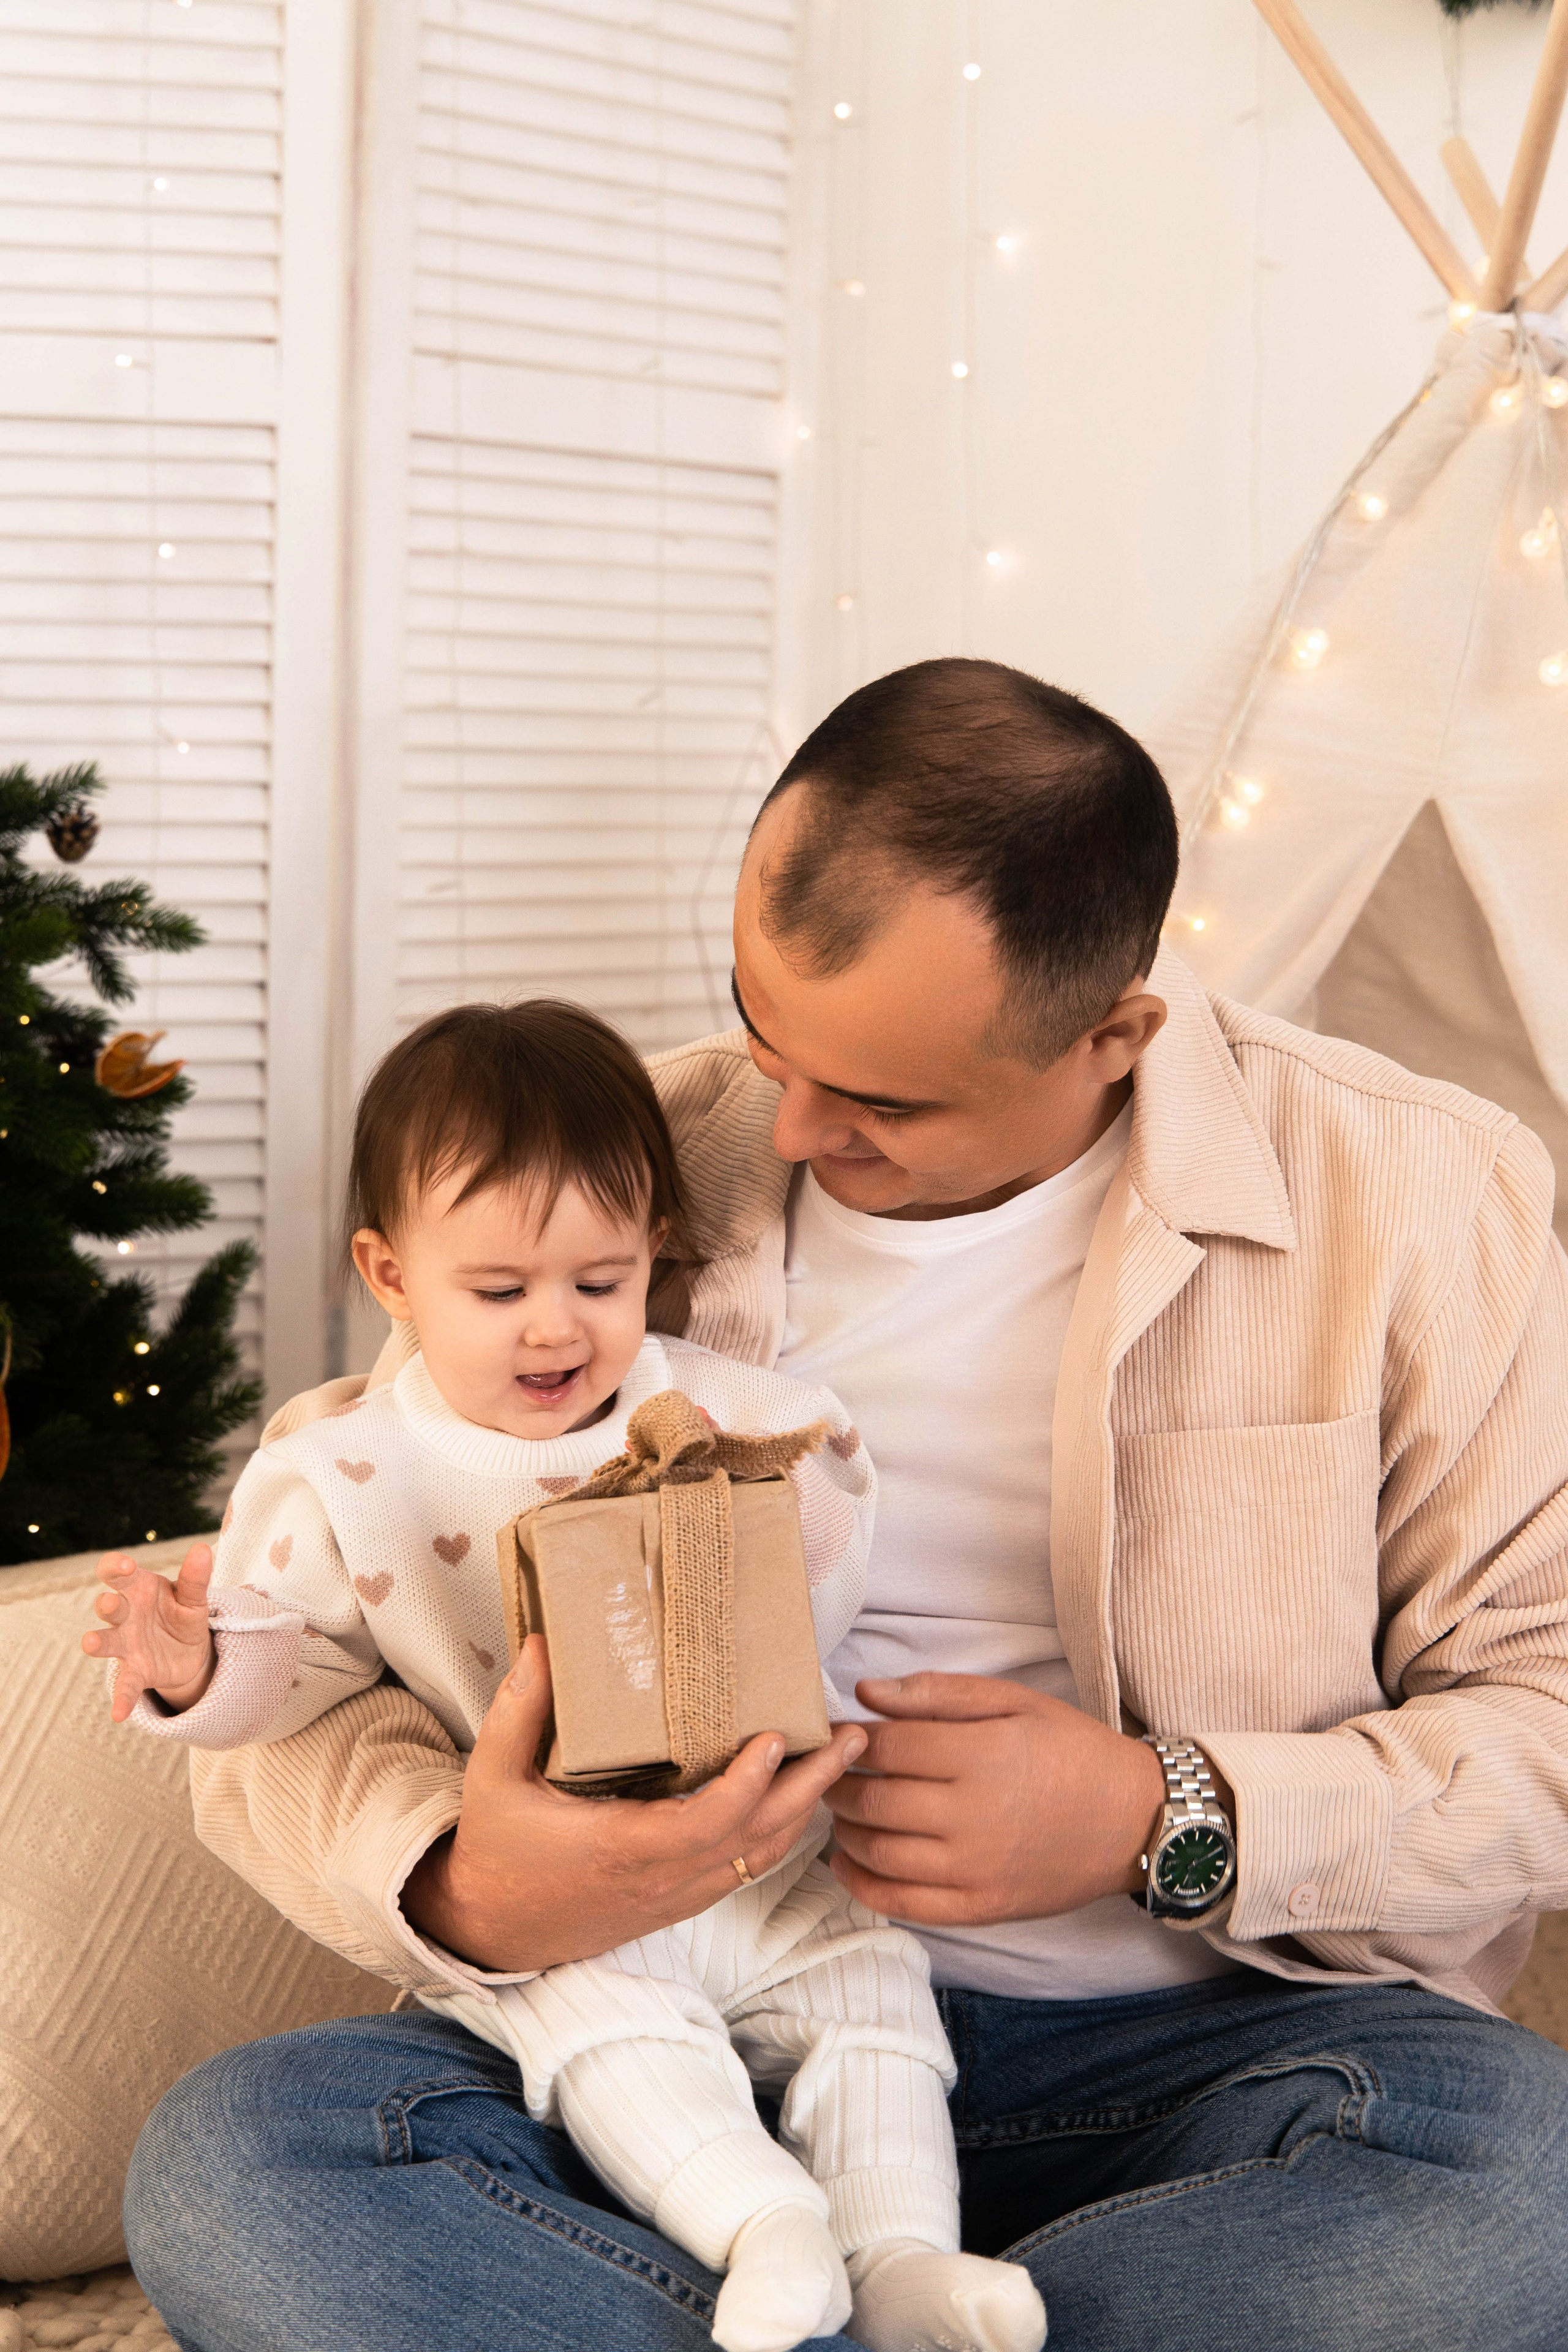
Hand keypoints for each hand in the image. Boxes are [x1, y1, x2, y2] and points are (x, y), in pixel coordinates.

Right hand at [82, 1542, 216, 1720]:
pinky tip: (118, 1715)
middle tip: (110, 1603)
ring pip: (107, 1641)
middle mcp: (126, 1615)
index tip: (125, 1566)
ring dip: (97, 1641)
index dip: (115, 1566)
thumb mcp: (194, 1597)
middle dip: (107, 1604)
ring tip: (90, 1643)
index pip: (117, 1572)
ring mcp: (127, 1643)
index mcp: (138, 1588)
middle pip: (109, 1605)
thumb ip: (196, 1578)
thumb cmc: (182, 1613)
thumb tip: (202, 1548)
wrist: (189, 1650)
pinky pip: (126, 1685)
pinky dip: (122, 1699)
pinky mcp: (136, 1671)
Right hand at [403, 1634, 868, 1971]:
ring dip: (806, 1808)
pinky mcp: (678, 1902)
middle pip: (756, 1840)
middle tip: (852, 1738)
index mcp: (621, 1848)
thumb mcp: (493, 1776)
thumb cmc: (496, 1849)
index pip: (705, 1825)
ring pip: (760, 1858)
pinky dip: (780, 1834)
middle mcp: (660, 1879)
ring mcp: (675, 1896)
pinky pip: (743, 1870)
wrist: (489, 1931)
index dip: (746, 1787)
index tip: (774, 1739)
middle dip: (811, 1788)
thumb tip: (543, 1642)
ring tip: (841, 1758)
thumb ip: (519, 1709)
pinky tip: (798, 1799)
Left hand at [825, 1673, 1168, 1924]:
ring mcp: (976, 1870)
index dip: (853, 1738)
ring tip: (842, 1811)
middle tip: (834, 1771)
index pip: (888, 1747)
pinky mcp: (982, 1908)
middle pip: (876, 1802)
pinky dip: (864, 1885)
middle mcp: (974, 1817)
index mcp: (982, 1756)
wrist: (1132, 1820)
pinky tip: (847, 1863)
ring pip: (881, 1853)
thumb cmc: (1071, 1751)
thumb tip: (867, 1693)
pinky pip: (905, 1903)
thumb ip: (938, 1694)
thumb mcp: (1014, 1702)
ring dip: (845, 1831)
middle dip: (840, 1784)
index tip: (841, 1734)